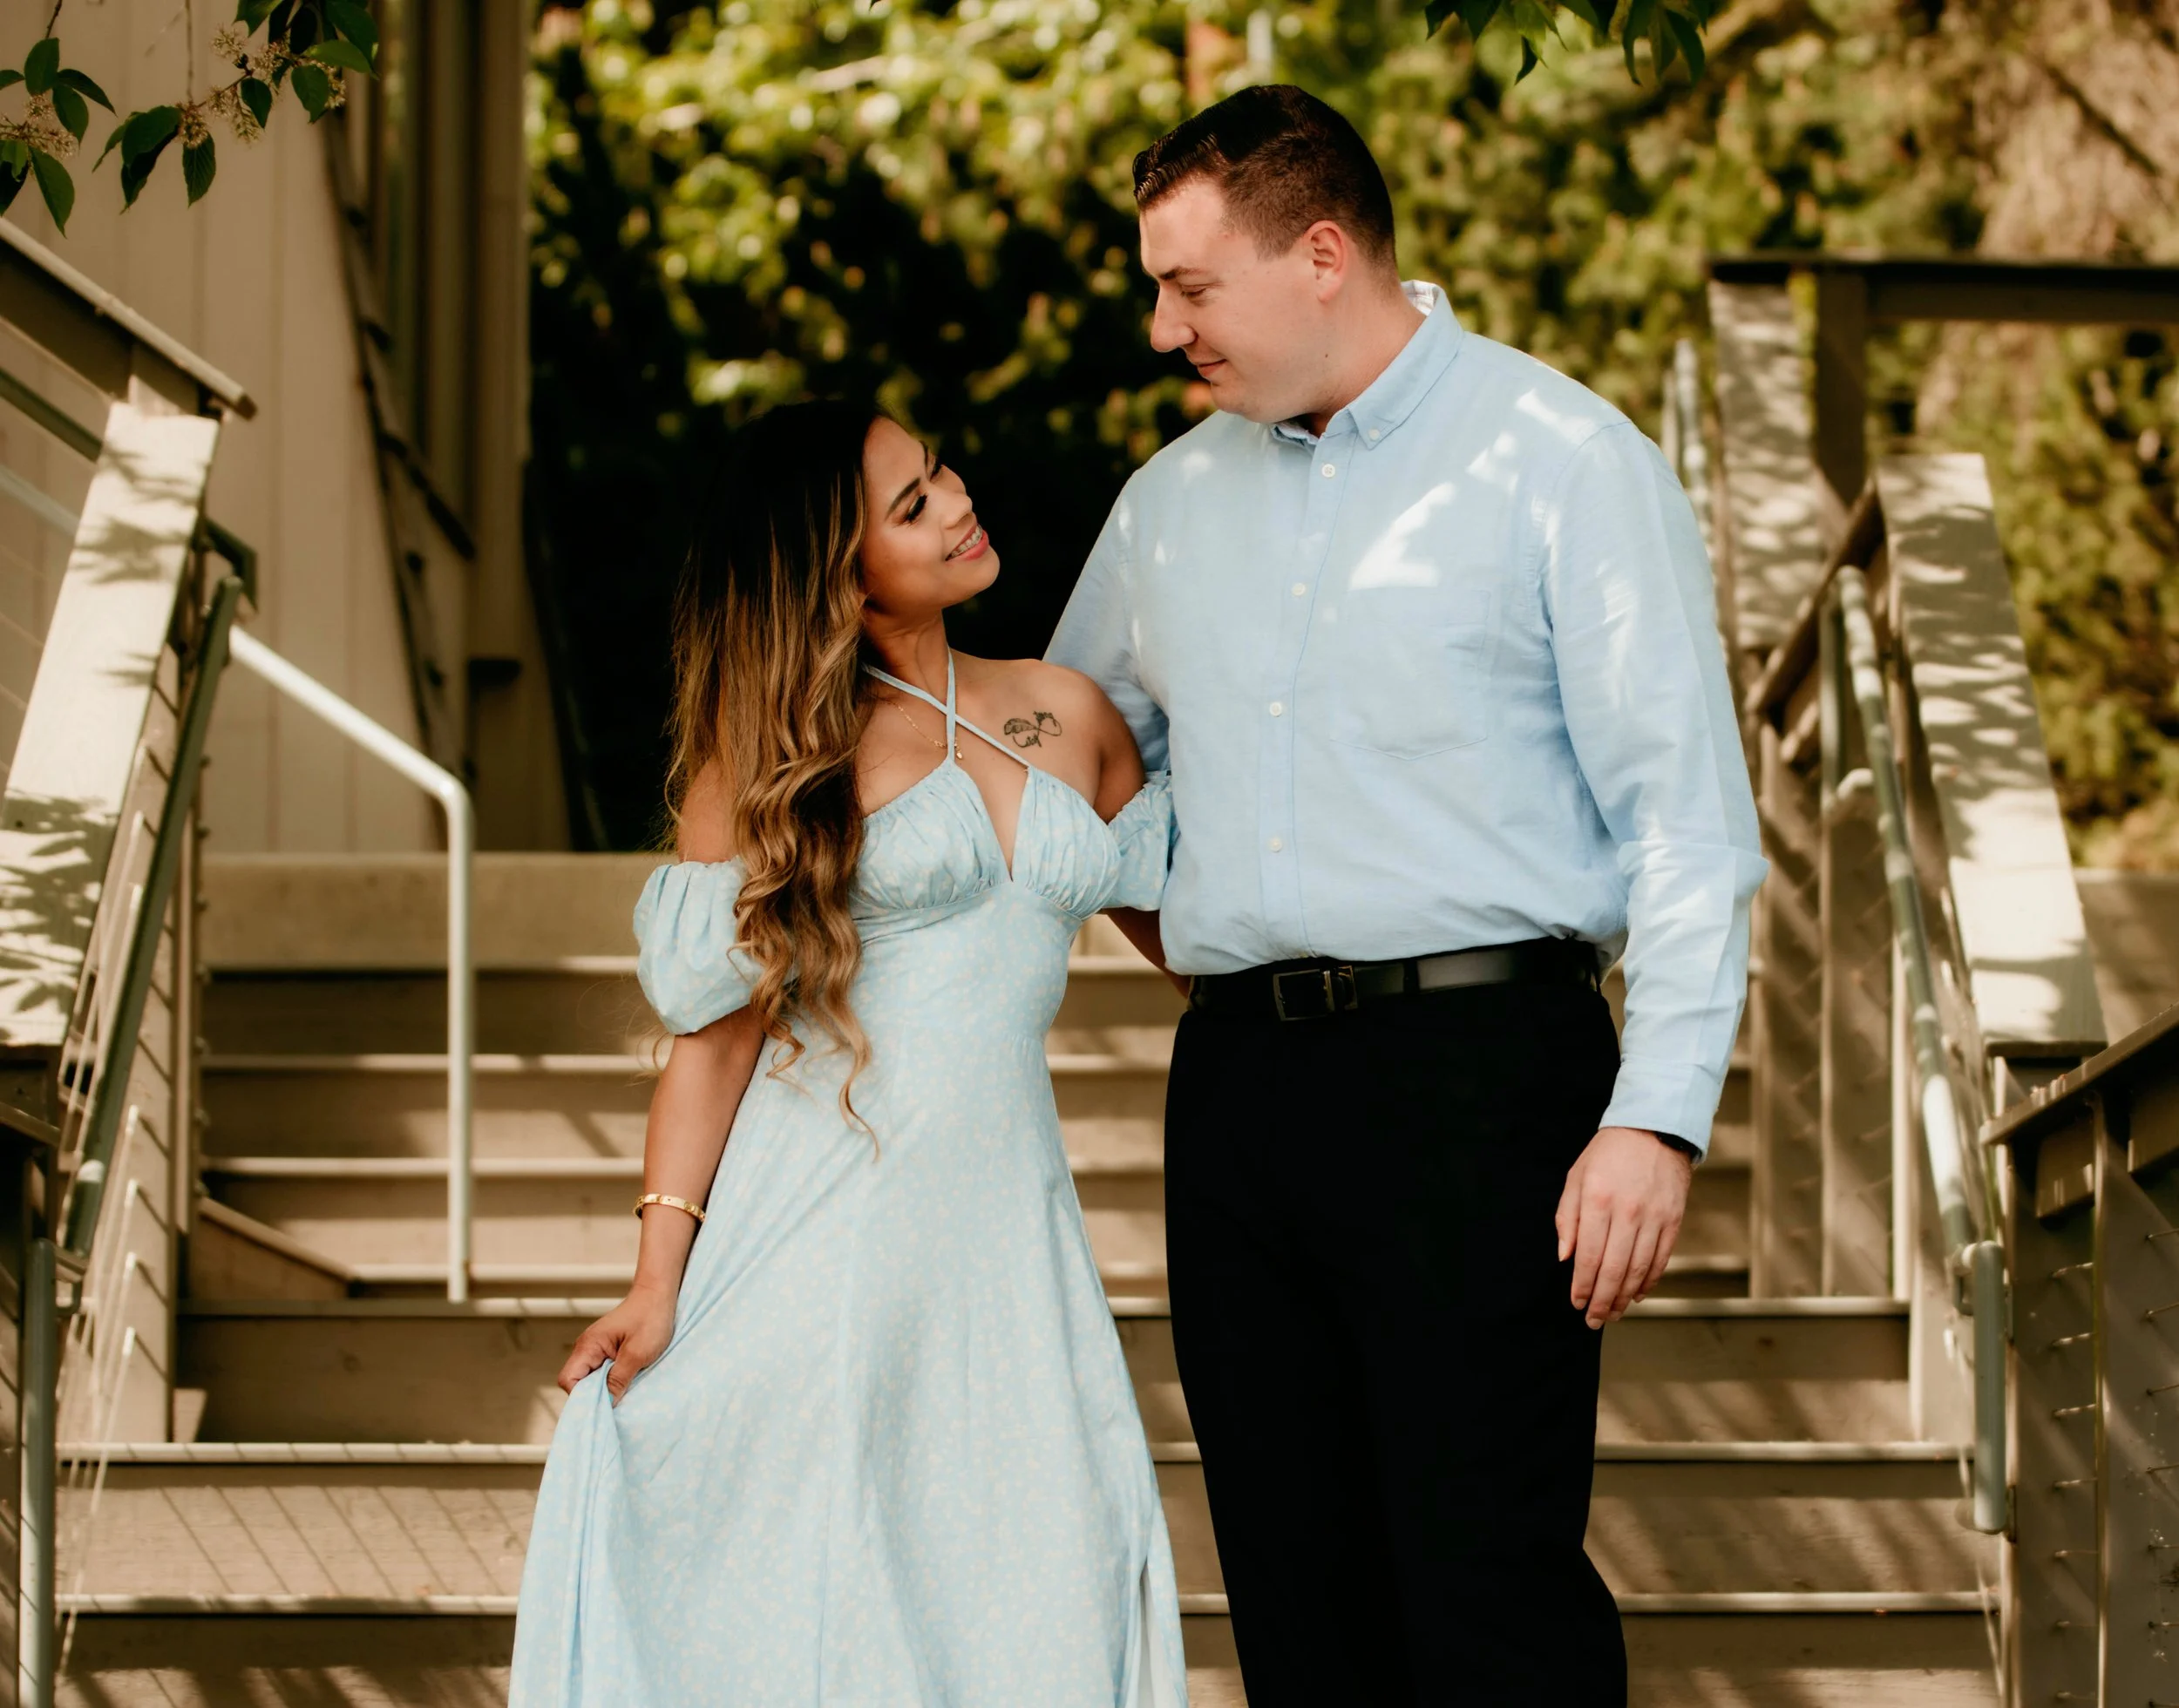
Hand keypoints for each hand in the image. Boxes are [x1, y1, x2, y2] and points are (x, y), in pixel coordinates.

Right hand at [558, 1284, 676, 1403]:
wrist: (659, 1294)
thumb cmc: (650, 1317)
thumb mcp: (637, 1353)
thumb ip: (618, 1379)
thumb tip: (606, 1405)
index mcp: (588, 1346)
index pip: (568, 1380)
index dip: (582, 1397)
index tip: (603, 1407)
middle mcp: (587, 1348)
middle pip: (579, 1383)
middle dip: (597, 1396)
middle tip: (619, 1403)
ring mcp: (597, 1349)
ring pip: (593, 1379)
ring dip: (608, 1388)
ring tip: (627, 1393)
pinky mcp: (609, 1350)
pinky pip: (605, 1372)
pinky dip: (615, 1380)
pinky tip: (630, 1383)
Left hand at [1555, 1126, 1692, 1328]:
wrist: (1654, 1129)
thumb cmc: (1608, 1154)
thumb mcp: (1576, 1177)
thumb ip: (1567, 1218)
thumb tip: (1565, 1257)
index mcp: (1598, 1201)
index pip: (1588, 1256)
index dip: (1582, 1286)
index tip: (1577, 1303)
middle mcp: (1628, 1212)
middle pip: (1614, 1270)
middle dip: (1602, 1301)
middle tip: (1594, 1320)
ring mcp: (1654, 1218)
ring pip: (1639, 1270)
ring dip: (1625, 1298)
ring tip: (1614, 1313)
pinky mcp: (1674, 1220)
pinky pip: (1661, 1260)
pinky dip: (1649, 1282)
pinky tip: (1637, 1294)